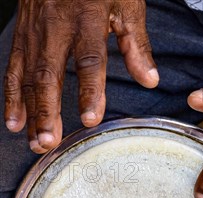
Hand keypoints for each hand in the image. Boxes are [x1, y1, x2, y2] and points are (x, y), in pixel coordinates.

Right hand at [4, 0, 158, 153]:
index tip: (91, 118)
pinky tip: (14, 120)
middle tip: (51, 141)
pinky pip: (14, 67)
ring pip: (28, 75)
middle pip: (49, 74)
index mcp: (86, 19)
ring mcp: (34, 30)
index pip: (89, 60)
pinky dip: (12, 95)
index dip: (90, 91)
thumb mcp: (126, 5)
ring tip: (35, 141)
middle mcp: (55, 26)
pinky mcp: (22, 33)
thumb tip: (150, 81)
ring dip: (30, 111)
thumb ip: (136, 44)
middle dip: (48, 111)